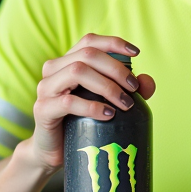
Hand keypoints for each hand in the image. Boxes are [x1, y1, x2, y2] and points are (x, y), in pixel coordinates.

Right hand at [23, 34, 155, 173]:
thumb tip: (148, 82)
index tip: (136, 53)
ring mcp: (45, 88)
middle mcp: (53, 70)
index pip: (89, 41)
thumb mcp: (105, 102)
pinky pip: (68, 101)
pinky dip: (92, 106)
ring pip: (77, 71)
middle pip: (87, 54)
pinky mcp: (42, 109)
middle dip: (116, 68)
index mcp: (67, 62)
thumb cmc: (80, 122)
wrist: (54, 150)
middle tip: (133, 88)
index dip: (113, 43)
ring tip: (125, 103)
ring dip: (106, 85)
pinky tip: (108, 114)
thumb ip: (126, 90)